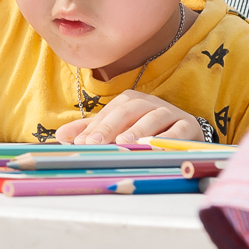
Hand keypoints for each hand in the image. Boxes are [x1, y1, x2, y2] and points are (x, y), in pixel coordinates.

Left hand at [55, 89, 208, 146]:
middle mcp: (149, 102)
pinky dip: (167, 138)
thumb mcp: (117, 129)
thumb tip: (60, 135)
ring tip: (124, 143)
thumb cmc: (145, 130)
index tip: (82, 143)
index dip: (94, 127)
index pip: (109, 112)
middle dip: (110, 127)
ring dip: (138, 130)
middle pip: (128, 110)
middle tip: (96, 143)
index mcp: (130, 101)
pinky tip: (156, 147)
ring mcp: (169, 112)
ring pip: (153, 117)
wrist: (184, 133)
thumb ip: (90, 131)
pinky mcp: (188, 125)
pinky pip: (178, 130)